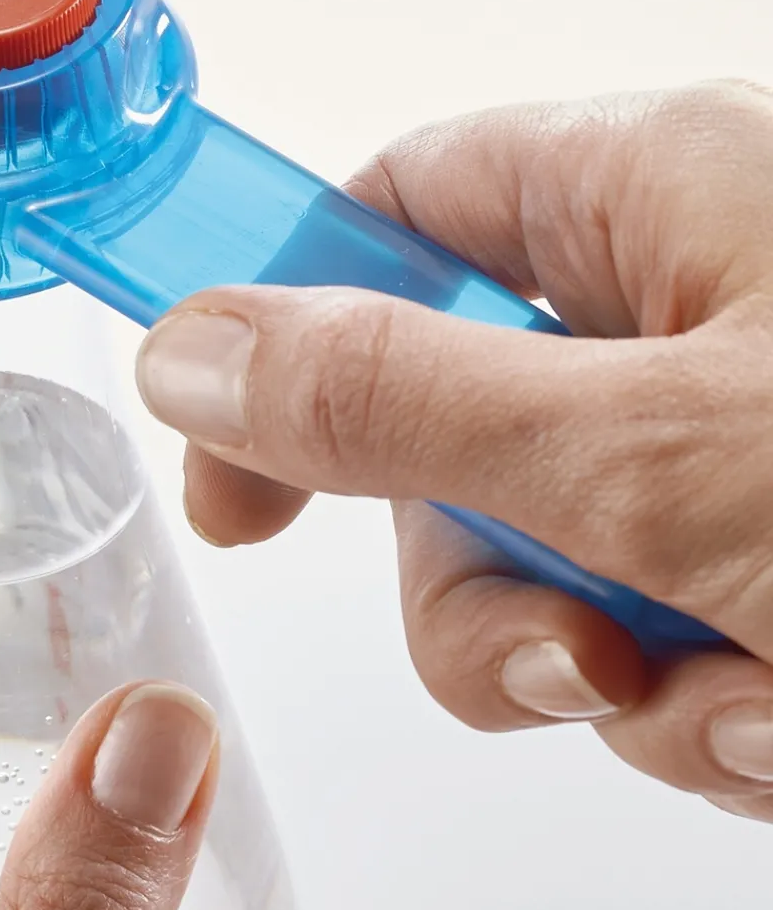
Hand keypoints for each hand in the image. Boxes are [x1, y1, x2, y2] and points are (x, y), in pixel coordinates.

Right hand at [134, 79, 772, 821]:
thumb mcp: (656, 456)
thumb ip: (394, 402)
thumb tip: (193, 351)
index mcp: (655, 196)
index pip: (388, 213)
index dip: (281, 313)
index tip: (216, 436)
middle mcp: (682, 308)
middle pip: (449, 426)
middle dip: (473, 575)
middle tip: (558, 642)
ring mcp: (722, 442)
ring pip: (538, 562)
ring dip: (598, 668)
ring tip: (740, 697)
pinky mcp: (763, 553)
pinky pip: (642, 638)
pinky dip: (696, 714)